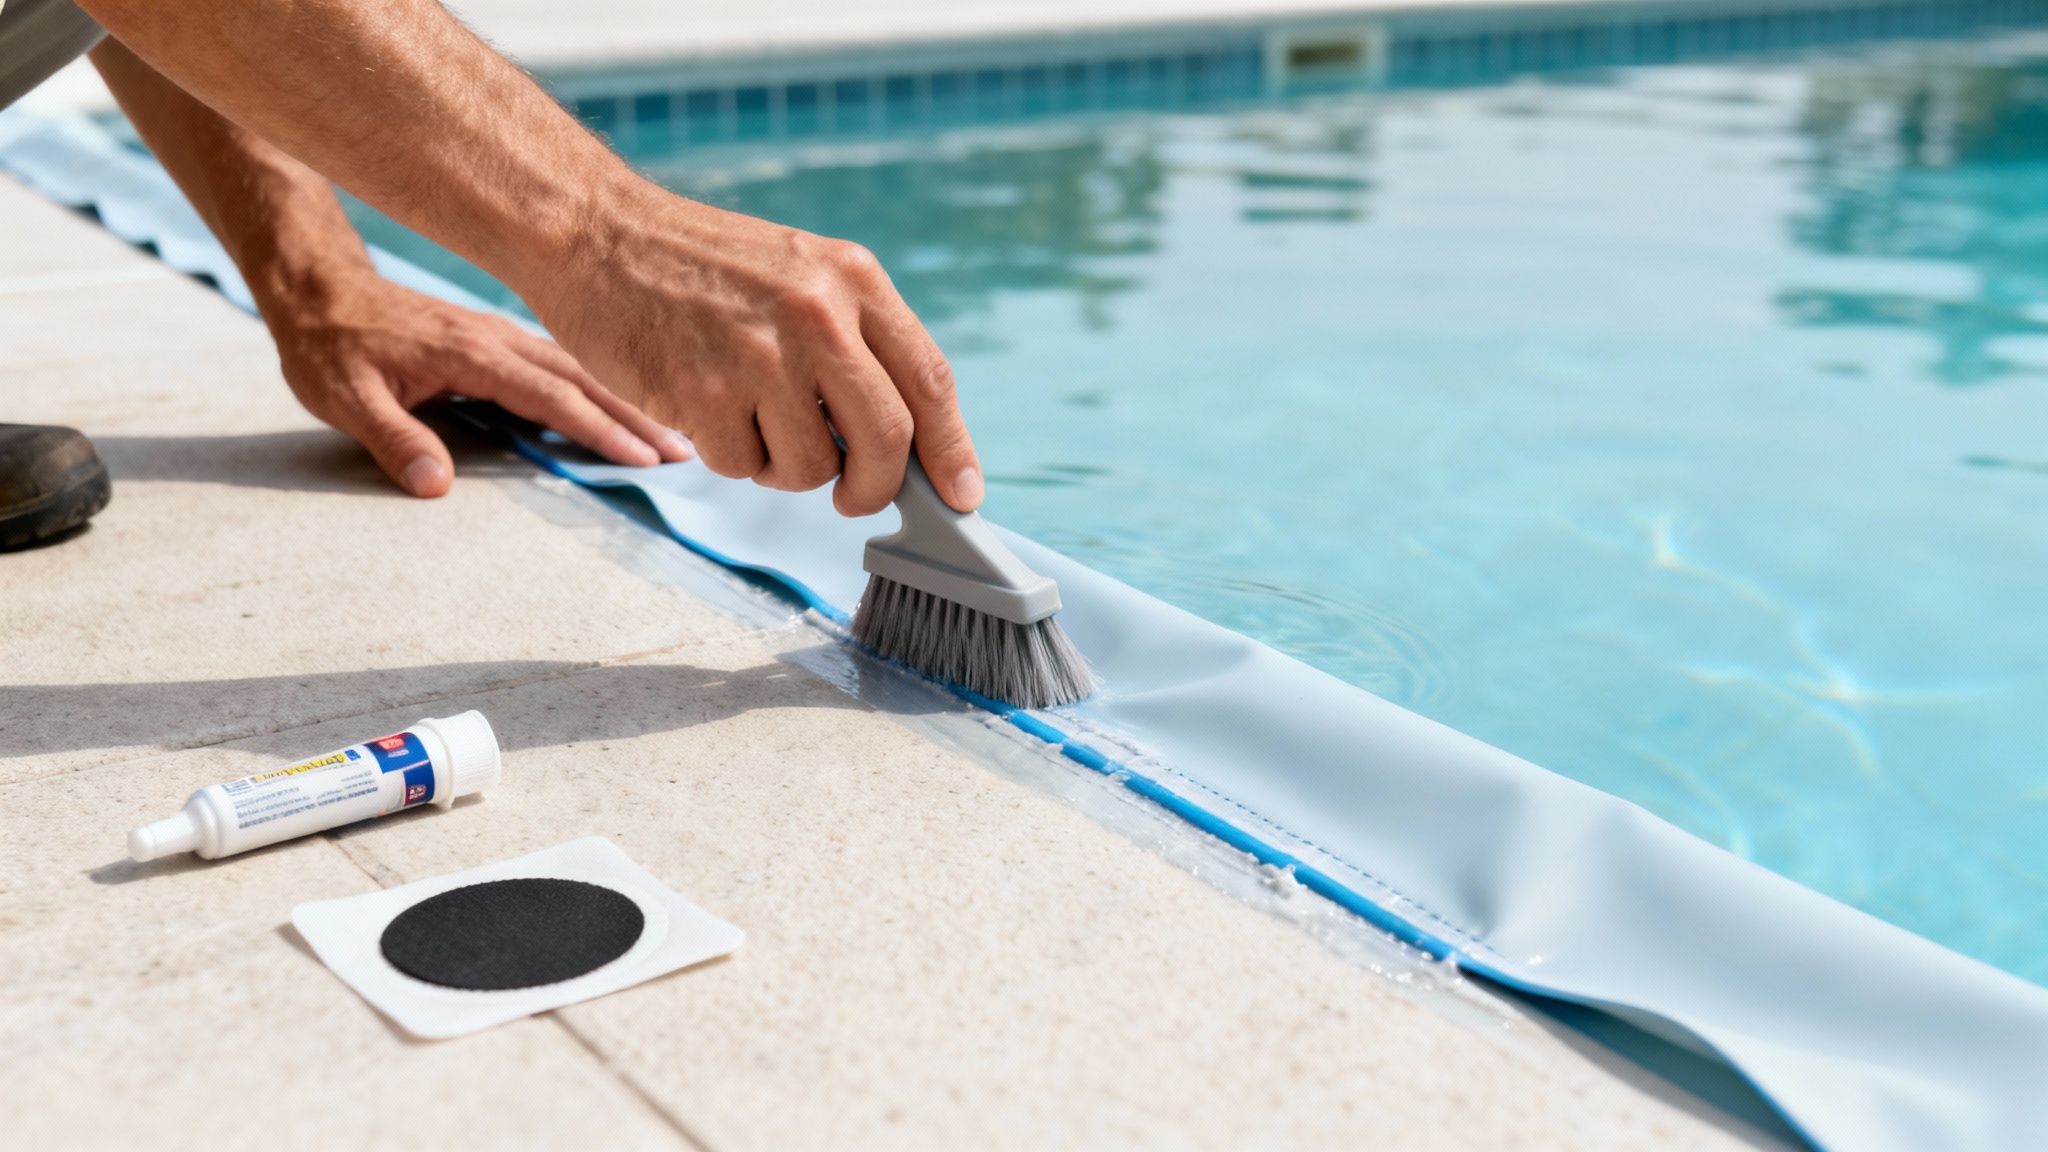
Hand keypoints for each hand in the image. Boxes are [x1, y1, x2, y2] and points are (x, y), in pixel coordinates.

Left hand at [268, 276, 692, 496]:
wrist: (318, 289)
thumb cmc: (329, 347)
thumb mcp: (344, 398)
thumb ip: (393, 439)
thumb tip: (436, 487)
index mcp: (473, 355)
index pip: (552, 397)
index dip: (599, 431)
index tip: (643, 460)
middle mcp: (499, 340)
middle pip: (584, 381)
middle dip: (637, 417)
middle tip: (686, 452)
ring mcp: (502, 337)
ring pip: (579, 370)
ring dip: (626, 402)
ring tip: (670, 434)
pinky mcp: (497, 341)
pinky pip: (562, 366)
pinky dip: (599, 387)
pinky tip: (619, 406)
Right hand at [527, 184, 983, 516]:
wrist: (599, 234)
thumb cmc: (702, 267)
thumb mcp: (801, 273)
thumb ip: (856, 343)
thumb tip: (907, 444)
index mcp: (854, 280)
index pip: (929, 380)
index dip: (952, 450)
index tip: (961, 497)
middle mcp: (818, 314)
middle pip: (887, 439)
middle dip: (875, 487)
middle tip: (851, 496)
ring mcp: (761, 354)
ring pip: (812, 468)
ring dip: (786, 468)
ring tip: (750, 418)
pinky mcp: (703, 390)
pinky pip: (745, 466)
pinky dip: (731, 457)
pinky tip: (705, 408)